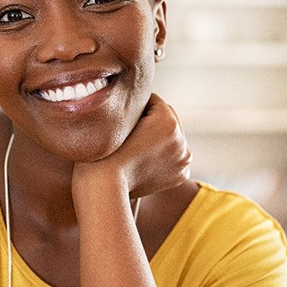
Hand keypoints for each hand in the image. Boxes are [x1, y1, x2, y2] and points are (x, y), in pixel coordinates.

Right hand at [72, 93, 191, 199]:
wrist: (104, 186)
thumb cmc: (103, 152)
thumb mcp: (117, 118)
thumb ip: (132, 106)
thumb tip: (138, 100)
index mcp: (168, 122)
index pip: (154, 101)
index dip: (137, 106)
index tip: (125, 115)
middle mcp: (181, 140)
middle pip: (167, 118)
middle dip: (152, 120)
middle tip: (131, 129)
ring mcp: (183, 159)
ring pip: (171, 137)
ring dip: (158, 137)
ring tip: (138, 145)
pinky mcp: (180, 174)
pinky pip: (173, 155)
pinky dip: (162, 155)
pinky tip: (145, 158)